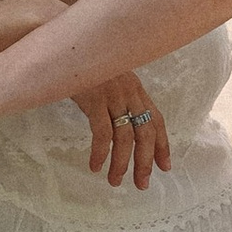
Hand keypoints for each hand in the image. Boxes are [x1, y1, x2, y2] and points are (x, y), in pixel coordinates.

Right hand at [76, 70, 170, 192]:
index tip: (165, 167)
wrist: (67, 46)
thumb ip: (117, 98)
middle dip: (145, 162)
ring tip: (114, 181)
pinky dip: (101, 153)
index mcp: (135, 88)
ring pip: (126, 138)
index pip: (156, 120)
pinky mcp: (95, 99)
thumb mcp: (108, 79)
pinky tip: (95, 166)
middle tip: (142, 184)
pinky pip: (103, 134)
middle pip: (145, 133)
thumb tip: (119, 122)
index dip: (163, 145)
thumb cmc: (84, 66)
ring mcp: (113, 95)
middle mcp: (129, 92)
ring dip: (121, 164)